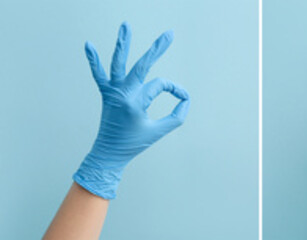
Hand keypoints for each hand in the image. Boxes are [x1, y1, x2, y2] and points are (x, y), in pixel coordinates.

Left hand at [74, 23, 189, 199]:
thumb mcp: (160, 131)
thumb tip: (184, 98)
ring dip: (122, 44)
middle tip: (169, 34)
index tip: (183, 99)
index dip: (176, 90)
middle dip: (156, 49)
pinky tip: (88, 44)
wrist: (108, 153)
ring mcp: (112, 92)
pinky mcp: (106, 93)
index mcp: (136, 102)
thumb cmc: (134, 143)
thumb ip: (177, 115)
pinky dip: (93, 60)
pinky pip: (99, 74)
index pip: (161, 85)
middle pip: (142, 65)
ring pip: (118, 63)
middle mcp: (122, 93)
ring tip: (126, 25)